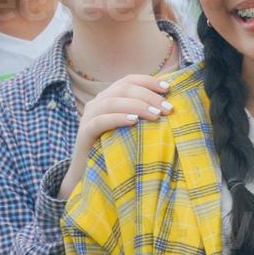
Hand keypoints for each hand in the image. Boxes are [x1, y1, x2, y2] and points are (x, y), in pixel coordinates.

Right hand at [58, 75, 172, 198]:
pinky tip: (133, 121)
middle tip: (167, 108)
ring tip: (156, 115)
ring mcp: (88, 117)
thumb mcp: (132, 129)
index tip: (168, 88)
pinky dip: (118, 118)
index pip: (129, 80)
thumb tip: (169, 106)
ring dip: (137, 106)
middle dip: (148, 96)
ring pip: (112, 102)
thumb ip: (144, 115)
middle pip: (123, 88)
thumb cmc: (116, 150)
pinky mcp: (84, 133)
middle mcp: (97, 103)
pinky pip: (100, 121)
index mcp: (109, 97)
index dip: (148, 81)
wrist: (90, 174)